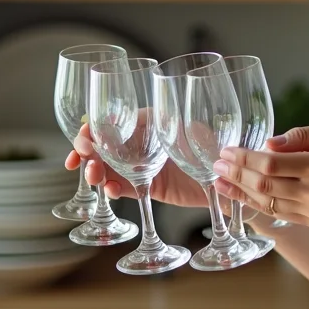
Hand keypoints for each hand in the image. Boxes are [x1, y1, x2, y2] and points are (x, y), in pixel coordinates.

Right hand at [64, 124, 204, 207]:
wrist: (228, 179)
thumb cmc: (214, 144)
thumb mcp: (192, 130)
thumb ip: (171, 124)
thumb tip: (147, 117)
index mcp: (147, 121)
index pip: (112, 121)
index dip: (91, 129)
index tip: (82, 139)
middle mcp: (140, 142)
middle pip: (102, 145)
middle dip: (85, 152)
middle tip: (80, 161)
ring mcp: (142, 165)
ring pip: (108, 168)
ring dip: (95, 172)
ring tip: (95, 177)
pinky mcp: (148, 186)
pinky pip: (123, 188)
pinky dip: (113, 190)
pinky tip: (112, 191)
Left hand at [211, 119, 308, 228]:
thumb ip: (303, 136)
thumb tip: (269, 143)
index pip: (269, 165)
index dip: (243, 158)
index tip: (226, 150)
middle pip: (263, 186)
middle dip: (235, 175)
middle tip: (216, 164)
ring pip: (268, 205)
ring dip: (241, 193)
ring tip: (221, 183)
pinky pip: (282, 215)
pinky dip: (259, 207)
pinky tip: (245, 198)